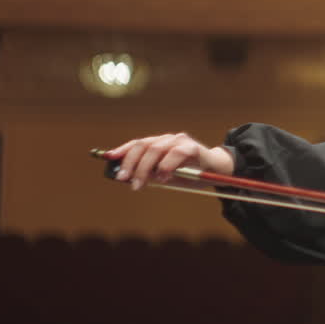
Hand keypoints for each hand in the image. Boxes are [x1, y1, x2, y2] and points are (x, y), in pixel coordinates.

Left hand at [105, 133, 234, 189]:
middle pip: (143, 146)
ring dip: (145, 168)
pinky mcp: (192, 147)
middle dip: (131, 162)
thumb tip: (128, 178)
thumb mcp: (165, 176)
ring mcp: (180, 141)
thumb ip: (149, 175)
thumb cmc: (189, 174)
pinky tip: (163, 178)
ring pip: (156, 149)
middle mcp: (168, 139)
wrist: (217, 172)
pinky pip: (175, 153)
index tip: (108, 158)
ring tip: (140, 184)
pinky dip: (166, 166)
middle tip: (124, 179)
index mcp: (159, 144)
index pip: (137, 144)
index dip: (122, 150)